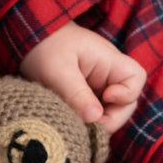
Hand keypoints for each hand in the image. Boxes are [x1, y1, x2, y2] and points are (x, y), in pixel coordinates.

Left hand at [20, 21, 145, 133]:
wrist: (27, 37)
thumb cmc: (44, 46)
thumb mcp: (57, 70)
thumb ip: (77, 94)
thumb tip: (95, 119)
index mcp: (108, 60)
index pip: (135, 78)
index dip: (127, 93)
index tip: (106, 97)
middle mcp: (107, 73)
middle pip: (125, 102)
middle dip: (109, 118)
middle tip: (86, 125)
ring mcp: (97, 84)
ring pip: (109, 110)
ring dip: (95, 121)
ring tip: (73, 122)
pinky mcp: (85, 93)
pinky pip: (94, 111)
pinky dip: (85, 119)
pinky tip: (70, 119)